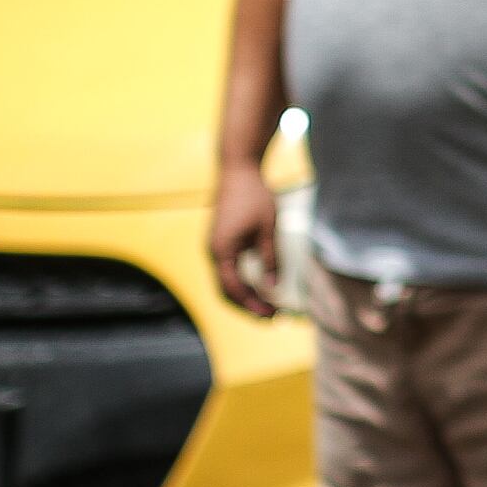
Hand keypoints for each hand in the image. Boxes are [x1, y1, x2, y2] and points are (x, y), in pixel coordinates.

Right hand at [206, 159, 284, 318]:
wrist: (238, 170)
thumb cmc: (254, 195)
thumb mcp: (268, 227)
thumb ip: (270, 257)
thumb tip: (273, 287)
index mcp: (222, 249)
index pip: (234, 288)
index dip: (252, 304)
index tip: (272, 315)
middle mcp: (213, 251)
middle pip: (225, 291)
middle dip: (247, 307)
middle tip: (272, 317)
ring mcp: (214, 248)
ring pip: (224, 283)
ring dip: (244, 297)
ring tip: (268, 307)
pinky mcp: (220, 244)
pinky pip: (227, 272)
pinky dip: (241, 284)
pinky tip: (260, 288)